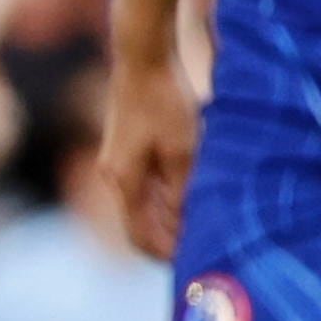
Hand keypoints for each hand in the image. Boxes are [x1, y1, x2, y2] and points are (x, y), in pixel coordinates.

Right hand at [98, 42, 196, 259]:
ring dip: (170, 217)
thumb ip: (182, 193)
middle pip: (139, 224)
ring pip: (143, 205)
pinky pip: (144, 186)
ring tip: (205, 221)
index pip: (140, 237)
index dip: (168, 255)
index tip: (199, 262)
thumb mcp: (183, 151)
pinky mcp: (125, 148)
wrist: (142, 57)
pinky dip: (166, 197)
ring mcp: (116, 161)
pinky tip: (192, 192)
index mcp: (123, 181)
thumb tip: (185, 225)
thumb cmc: (165, 102)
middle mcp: (113, 175)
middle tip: (207, 247)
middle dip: (171, 239)